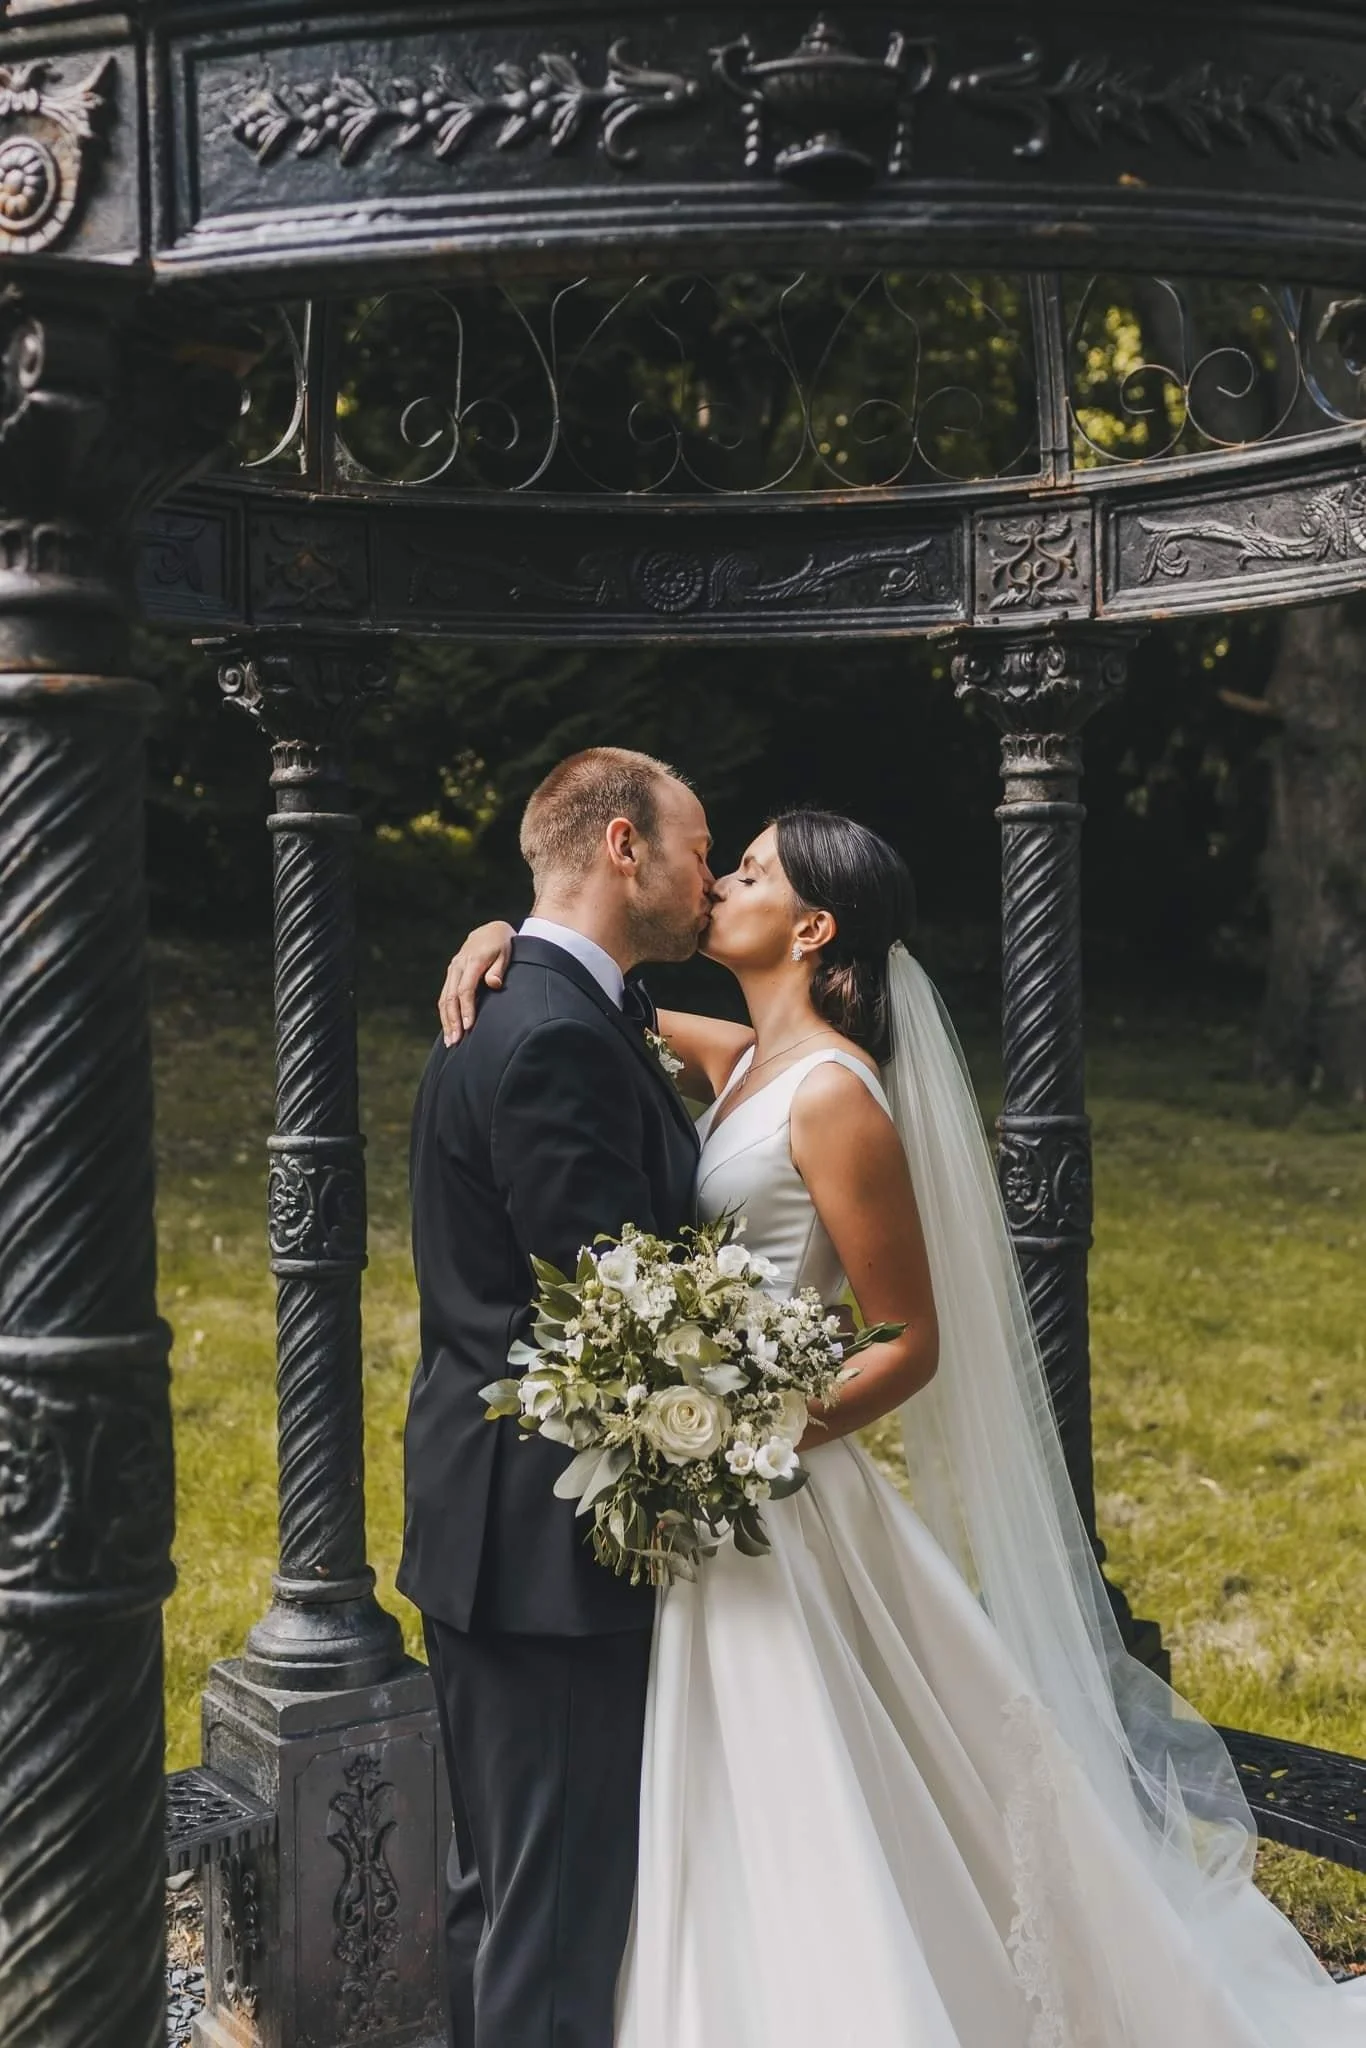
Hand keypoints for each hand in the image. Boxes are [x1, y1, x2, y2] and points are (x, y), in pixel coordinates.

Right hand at [439, 921, 516, 1043]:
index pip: (465, 990)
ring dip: (446, 1020)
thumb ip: (499, 969)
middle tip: (456, 1041)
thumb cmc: (503, 944)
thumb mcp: (506, 952)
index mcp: (472, 962)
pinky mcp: (451, 974)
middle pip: (450, 997)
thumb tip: (494, 984)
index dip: (466, 1009)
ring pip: (444, 998)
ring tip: (450, 1040)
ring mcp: (452, 970)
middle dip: (452, 1021)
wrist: (491, 930)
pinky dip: (445, 1013)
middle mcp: (458, 966)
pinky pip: (444, 996)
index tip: (469, 1027)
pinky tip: (448, 1028)